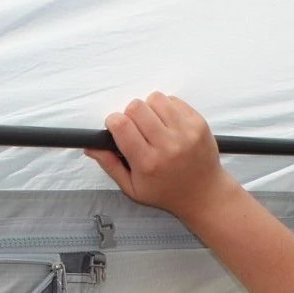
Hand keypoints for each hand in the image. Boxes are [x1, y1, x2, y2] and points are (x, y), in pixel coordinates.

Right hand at [85, 92, 234, 222]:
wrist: (203, 193)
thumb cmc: (165, 192)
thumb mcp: (131, 187)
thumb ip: (110, 165)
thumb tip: (90, 146)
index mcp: (147, 162)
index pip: (121, 126)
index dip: (112, 121)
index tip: (114, 127)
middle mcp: (167, 145)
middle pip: (136, 107)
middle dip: (129, 114)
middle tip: (134, 128)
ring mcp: (186, 132)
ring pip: (155, 99)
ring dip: (148, 108)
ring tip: (152, 124)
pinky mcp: (199, 123)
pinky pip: (174, 100)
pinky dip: (165, 108)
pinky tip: (166, 124)